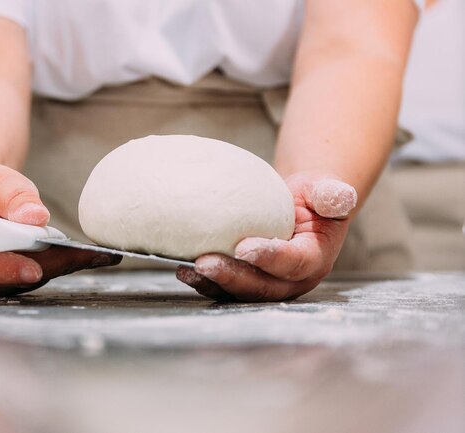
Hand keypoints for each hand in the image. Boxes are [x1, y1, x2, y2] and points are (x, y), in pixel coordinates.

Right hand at [0, 162, 120, 296]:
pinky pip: (19, 284)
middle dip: (40, 267)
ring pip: (11, 284)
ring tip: (84, 255)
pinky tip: (72, 258)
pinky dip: (47, 271)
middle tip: (81, 256)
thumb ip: (14, 194)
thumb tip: (34, 218)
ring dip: (48, 270)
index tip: (32, 270)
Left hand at [176, 172, 357, 301]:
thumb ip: (332, 195)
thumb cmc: (313, 198)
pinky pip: (226, 287)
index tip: (243, 247)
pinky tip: (183, 270)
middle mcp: (291, 281)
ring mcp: (268, 286)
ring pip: (240, 292)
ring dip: (213, 284)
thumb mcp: (326, 190)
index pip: (292, 262)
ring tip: (188, 270)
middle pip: (261, 286)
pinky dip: (205, 282)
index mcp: (314, 260)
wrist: (300, 210)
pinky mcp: (249, 283)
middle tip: (204, 262)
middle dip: (232, 277)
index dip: (269, 257)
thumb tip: (340, 197)